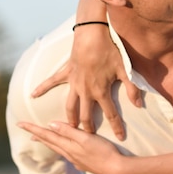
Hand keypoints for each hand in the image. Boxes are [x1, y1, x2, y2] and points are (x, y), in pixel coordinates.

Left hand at [18, 121, 125, 173]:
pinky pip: (66, 152)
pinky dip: (60, 146)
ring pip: (58, 148)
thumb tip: (51, 125)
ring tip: (41, 137)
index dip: (33, 129)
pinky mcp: (83, 162)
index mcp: (68, 146)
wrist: (116, 169)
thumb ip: (69, 131)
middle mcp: (69, 153)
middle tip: (27, 129)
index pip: (47, 135)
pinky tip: (64, 147)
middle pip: (50, 142)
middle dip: (38, 134)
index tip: (20, 123)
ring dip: (48, 141)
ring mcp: (76, 159)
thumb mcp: (86, 139)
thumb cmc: (103, 152)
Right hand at [32, 24, 141, 140]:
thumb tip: (139, 105)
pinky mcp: (66, 73)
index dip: (116, 127)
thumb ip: (132, 89)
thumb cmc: (110, 52)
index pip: (111, 114)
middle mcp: (85, 91)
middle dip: (88, 128)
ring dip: (69, 117)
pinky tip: (33, 94)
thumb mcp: (125, 70)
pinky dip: (42, 88)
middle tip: (89, 137)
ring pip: (70, 105)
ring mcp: (74, 83)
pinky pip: (51, 82)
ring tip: (70, 127)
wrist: (92, 36)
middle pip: (85, 115)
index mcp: (101, 92)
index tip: (121, 137)